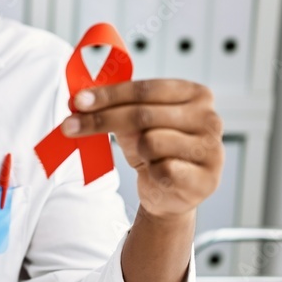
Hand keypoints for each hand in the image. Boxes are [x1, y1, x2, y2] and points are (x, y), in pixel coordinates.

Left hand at [62, 79, 223, 218]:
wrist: (171, 192)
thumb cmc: (155, 149)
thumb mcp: (137, 121)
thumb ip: (116, 105)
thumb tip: (80, 100)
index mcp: (196, 95)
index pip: (145, 89)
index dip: (108, 95)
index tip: (78, 101)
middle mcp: (209, 119)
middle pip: (142, 114)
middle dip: (101, 119)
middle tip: (70, 126)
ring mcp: (211, 149)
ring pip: (150, 142)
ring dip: (137, 151)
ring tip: (145, 156)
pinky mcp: (205, 179)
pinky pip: (161, 169)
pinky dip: (151, 172)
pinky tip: (158, 174)